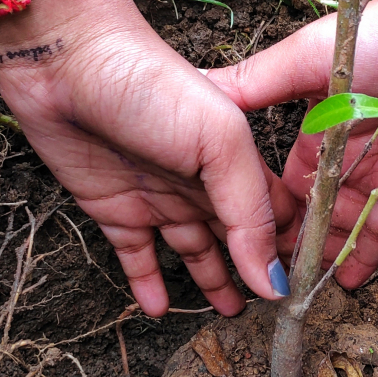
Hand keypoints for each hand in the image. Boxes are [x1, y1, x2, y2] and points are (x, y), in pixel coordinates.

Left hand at [0, 0, 299, 316]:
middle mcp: (202, 182)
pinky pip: (136, 256)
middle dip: (258, 270)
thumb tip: (273, 283)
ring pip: (194, 251)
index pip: (278, 213)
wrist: (66, 63)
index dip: (294, 248)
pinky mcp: (114, 209)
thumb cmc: (153, 88)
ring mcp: (158, 197)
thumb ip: (250, 215)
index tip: (310, 289)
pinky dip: (149, 284)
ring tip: (230, 313)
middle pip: (238, 236)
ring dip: (212, 282)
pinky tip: (160, 309)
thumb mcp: (220, 143)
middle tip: (276, 312)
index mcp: (238, 160)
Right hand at [207, 0, 377, 287]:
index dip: (282, 223)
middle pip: (337, 218)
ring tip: (343, 290)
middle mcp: (365, 160)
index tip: (263, 255)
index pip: (299, 191)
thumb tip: (197, 96)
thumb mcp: (307, 60)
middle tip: (300, 289)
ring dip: (362, 258)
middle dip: (318, 252)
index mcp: (328, 138)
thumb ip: (256, 85)